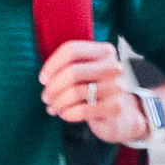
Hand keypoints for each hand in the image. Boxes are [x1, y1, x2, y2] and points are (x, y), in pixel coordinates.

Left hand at [40, 38, 154, 146]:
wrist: (121, 114)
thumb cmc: (95, 88)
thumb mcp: (86, 71)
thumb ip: (69, 65)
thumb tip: (46, 78)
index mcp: (105, 51)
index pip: (72, 49)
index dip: (52, 64)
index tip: (43, 79)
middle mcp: (113, 66)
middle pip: (72, 72)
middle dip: (53, 87)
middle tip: (46, 97)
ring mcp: (116, 87)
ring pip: (75, 92)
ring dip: (57, 102)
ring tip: (52, 108)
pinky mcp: (115, 108)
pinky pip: (82, 110)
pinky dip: (68, 113)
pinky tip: (64, 114)